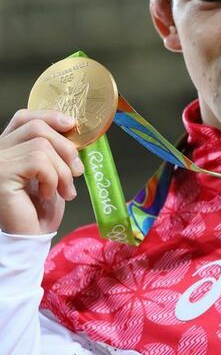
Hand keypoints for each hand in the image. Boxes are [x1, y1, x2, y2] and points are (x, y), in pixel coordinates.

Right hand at [0, 110, 83, 235]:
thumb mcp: (53, 172)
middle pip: (36, 128)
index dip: (50, 117)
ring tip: (65, 191)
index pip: (24, 118)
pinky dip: (52, 179)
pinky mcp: (1, 174)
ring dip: (63, 170)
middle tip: (79, 171)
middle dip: (65, 147)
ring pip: (42, 146)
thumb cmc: (40, 209)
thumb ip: (55, 150)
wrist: (30, 238)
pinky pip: (38, 162)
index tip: (72, 125)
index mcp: (8, 147)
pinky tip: (48, 195)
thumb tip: (74, 129)